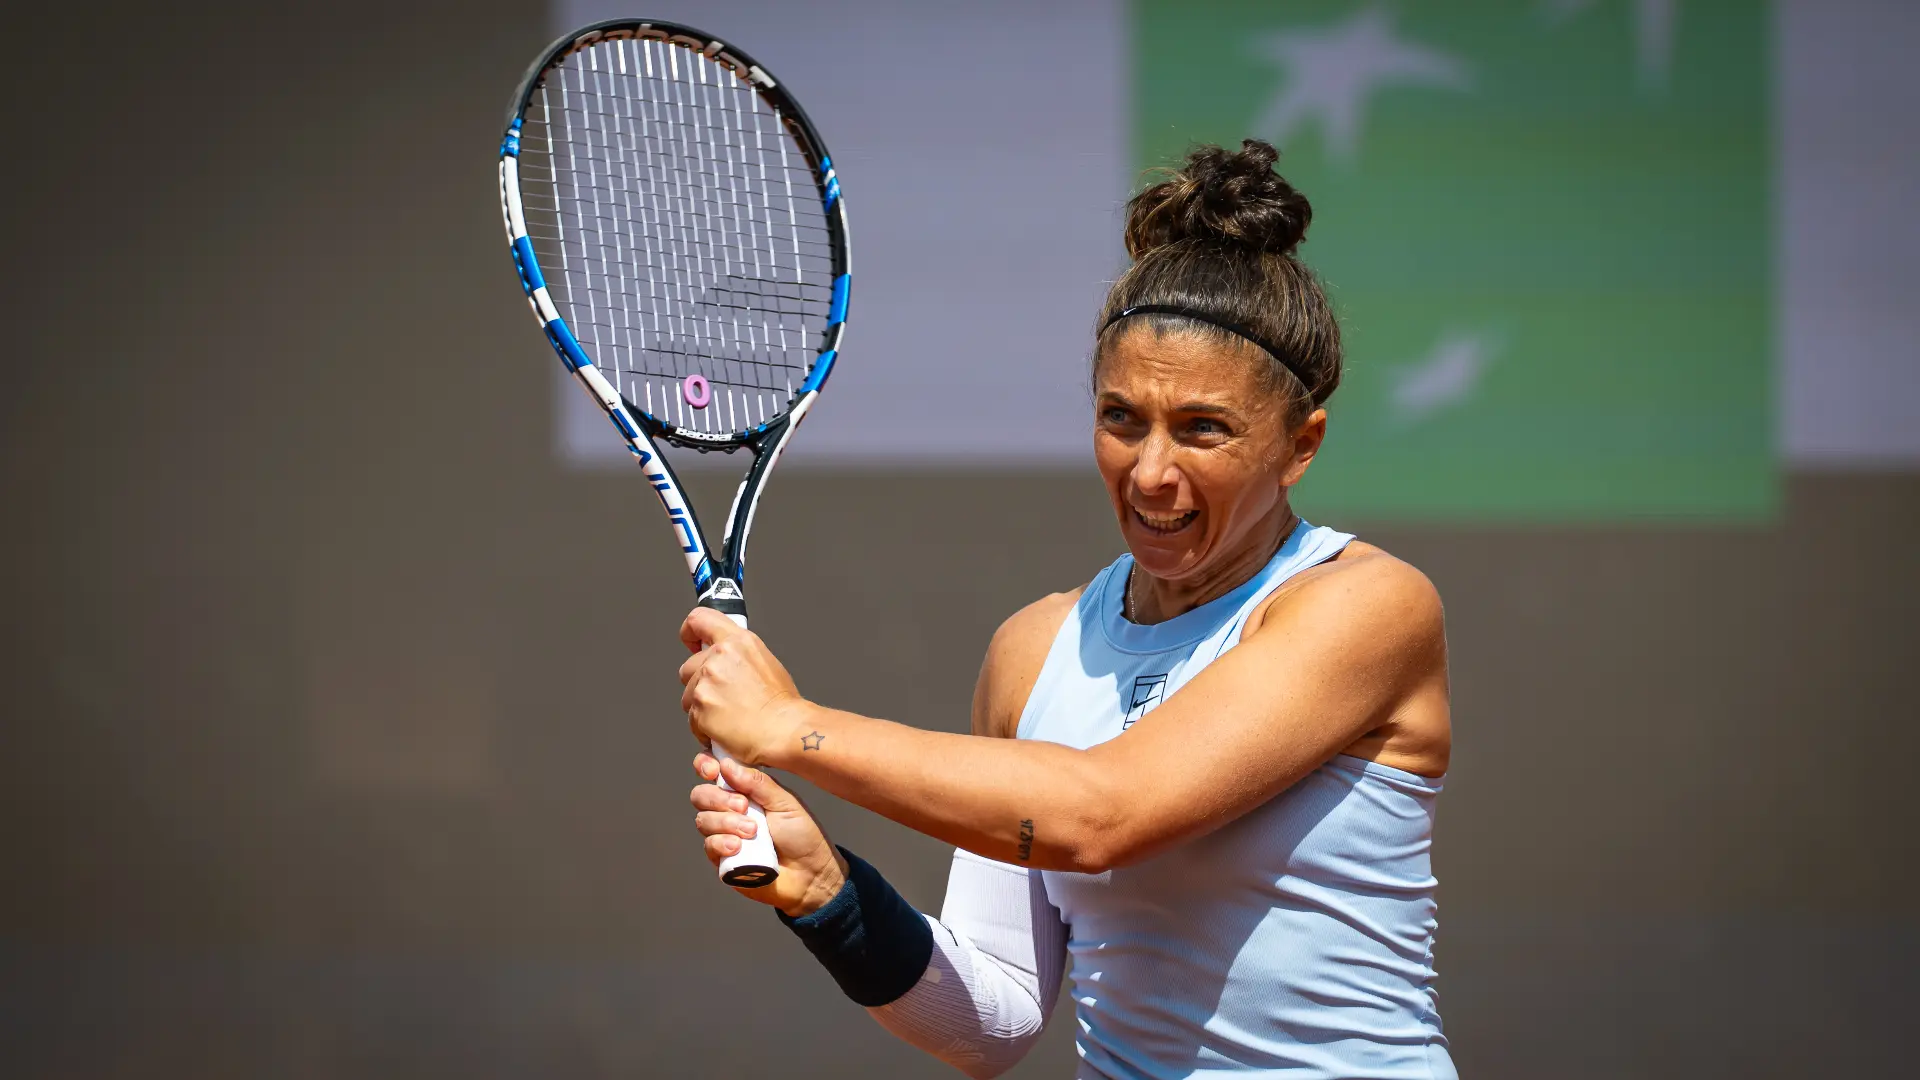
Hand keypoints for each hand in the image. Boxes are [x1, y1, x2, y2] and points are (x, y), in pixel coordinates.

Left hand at [679, 607, 809, 765]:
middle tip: (722, 697)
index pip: (699, 620)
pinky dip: (704, 728)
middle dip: (698, 683)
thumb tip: (727, 664)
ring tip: (728, 716)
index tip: (692, 644)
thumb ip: (738, 656)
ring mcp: (706, 684)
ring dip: (702, 707)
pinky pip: (692, 720)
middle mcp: (719, 658)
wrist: (784, 730)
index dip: (690, 633)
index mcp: (738, 642)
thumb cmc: (782, 704)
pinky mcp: (699, 709)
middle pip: (688, 667)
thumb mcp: (765, 662)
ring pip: (688, 696)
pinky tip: (726, 729)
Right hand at [690, 752, 847, 915]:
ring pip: (703, 821)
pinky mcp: (723, 860)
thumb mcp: (785, 802)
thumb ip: (757, 783)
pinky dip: (722, 843)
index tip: (712, 770)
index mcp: (744, 791)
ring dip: (726, 823)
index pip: (713, 772)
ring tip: (752, 832)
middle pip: (701, 795)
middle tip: (744, 806)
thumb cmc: (802, 836)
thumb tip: (726, 764)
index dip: (705, 766)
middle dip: (719, 799)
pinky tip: (739, 847)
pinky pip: (709, 846)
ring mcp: (724, 835)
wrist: (811, 874)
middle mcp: (729, 811)